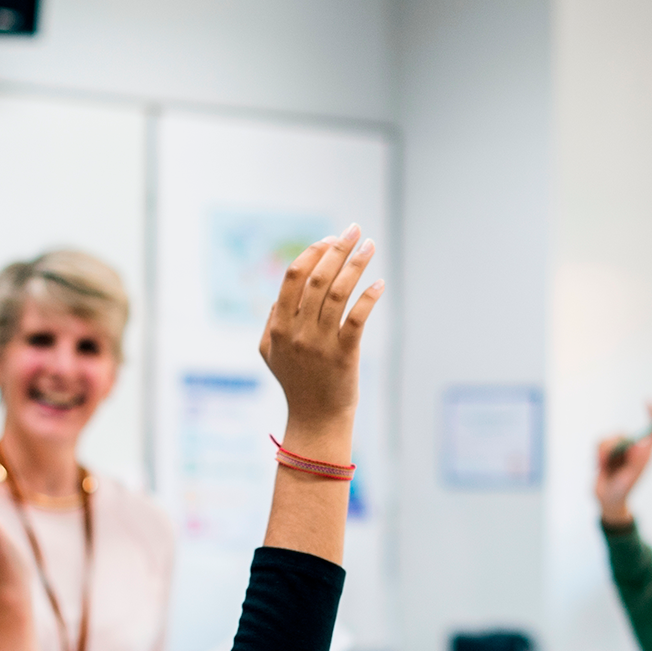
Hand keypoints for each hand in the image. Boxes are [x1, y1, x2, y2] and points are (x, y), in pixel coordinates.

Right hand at [259, 225, 382, 459]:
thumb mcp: (272, 353)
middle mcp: (297, 332)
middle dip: (337, 248)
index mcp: (278, 327)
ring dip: (356, 264)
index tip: (330, 239)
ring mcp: (320, 343)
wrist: (316, 420)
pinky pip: (357, 317)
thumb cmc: (297, 383)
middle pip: (317, 278)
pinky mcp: (343, 355)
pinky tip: (379, 283)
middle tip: (354, 230)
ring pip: (338, 292)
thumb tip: (281, 293)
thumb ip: (272, 321)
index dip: (312, 253)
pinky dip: (369, 296)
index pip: (293, 277)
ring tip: (370, 246)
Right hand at [595, 403, 651, 526]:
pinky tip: (598, 466)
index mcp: (645, 455)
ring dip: (602, 452)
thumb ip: (635, 462)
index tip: (648, 403)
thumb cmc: (622, 492)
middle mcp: (634, 450)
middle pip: (624, 435)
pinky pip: (599, 442)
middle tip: (604, 462)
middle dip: (611, 447)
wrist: (606, 500)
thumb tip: (639, 443)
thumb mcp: (629, 479)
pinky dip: (596, 454)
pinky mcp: (607, 451)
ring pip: (609, 438)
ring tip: (601, 466)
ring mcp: (620, 450)